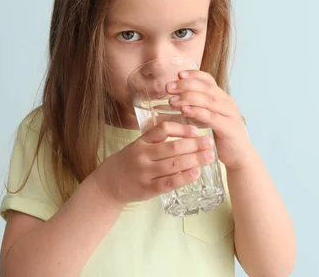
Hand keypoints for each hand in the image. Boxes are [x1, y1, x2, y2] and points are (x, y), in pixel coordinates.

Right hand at [92, 121, 215, 205]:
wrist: (108, 184)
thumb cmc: (129, 162)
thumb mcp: (138, 146)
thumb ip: (157, 140)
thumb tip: (188, 134)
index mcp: (141, 142)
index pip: (162, 129)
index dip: (181, 129)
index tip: (196, 130)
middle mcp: (142, 155)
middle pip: (172, 147)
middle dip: (194, 145)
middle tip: (209, 143)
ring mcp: (145, 173)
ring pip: (173, 164)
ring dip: (194, 160)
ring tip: (209, 156)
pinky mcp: (147, 189)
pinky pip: (168, 182)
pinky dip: (184, 178)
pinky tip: (196, 173)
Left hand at [166, 70, 248, 169]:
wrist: (239, 156)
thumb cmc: (221, 136)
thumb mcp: (209, 117)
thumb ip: (198, 106)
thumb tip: (176, 97)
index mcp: (222, 97)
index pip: (208, 80)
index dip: (193, 75)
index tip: (178, 74)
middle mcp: (227, 102)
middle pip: (206, 87)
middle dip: (186, 85)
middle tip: (169, 87)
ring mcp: (229, 114)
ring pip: (207, 100)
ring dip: (187, 98)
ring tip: (172, 100)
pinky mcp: (229, 127)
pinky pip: (211, 116)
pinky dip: (196, 112)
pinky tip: (184, 110)